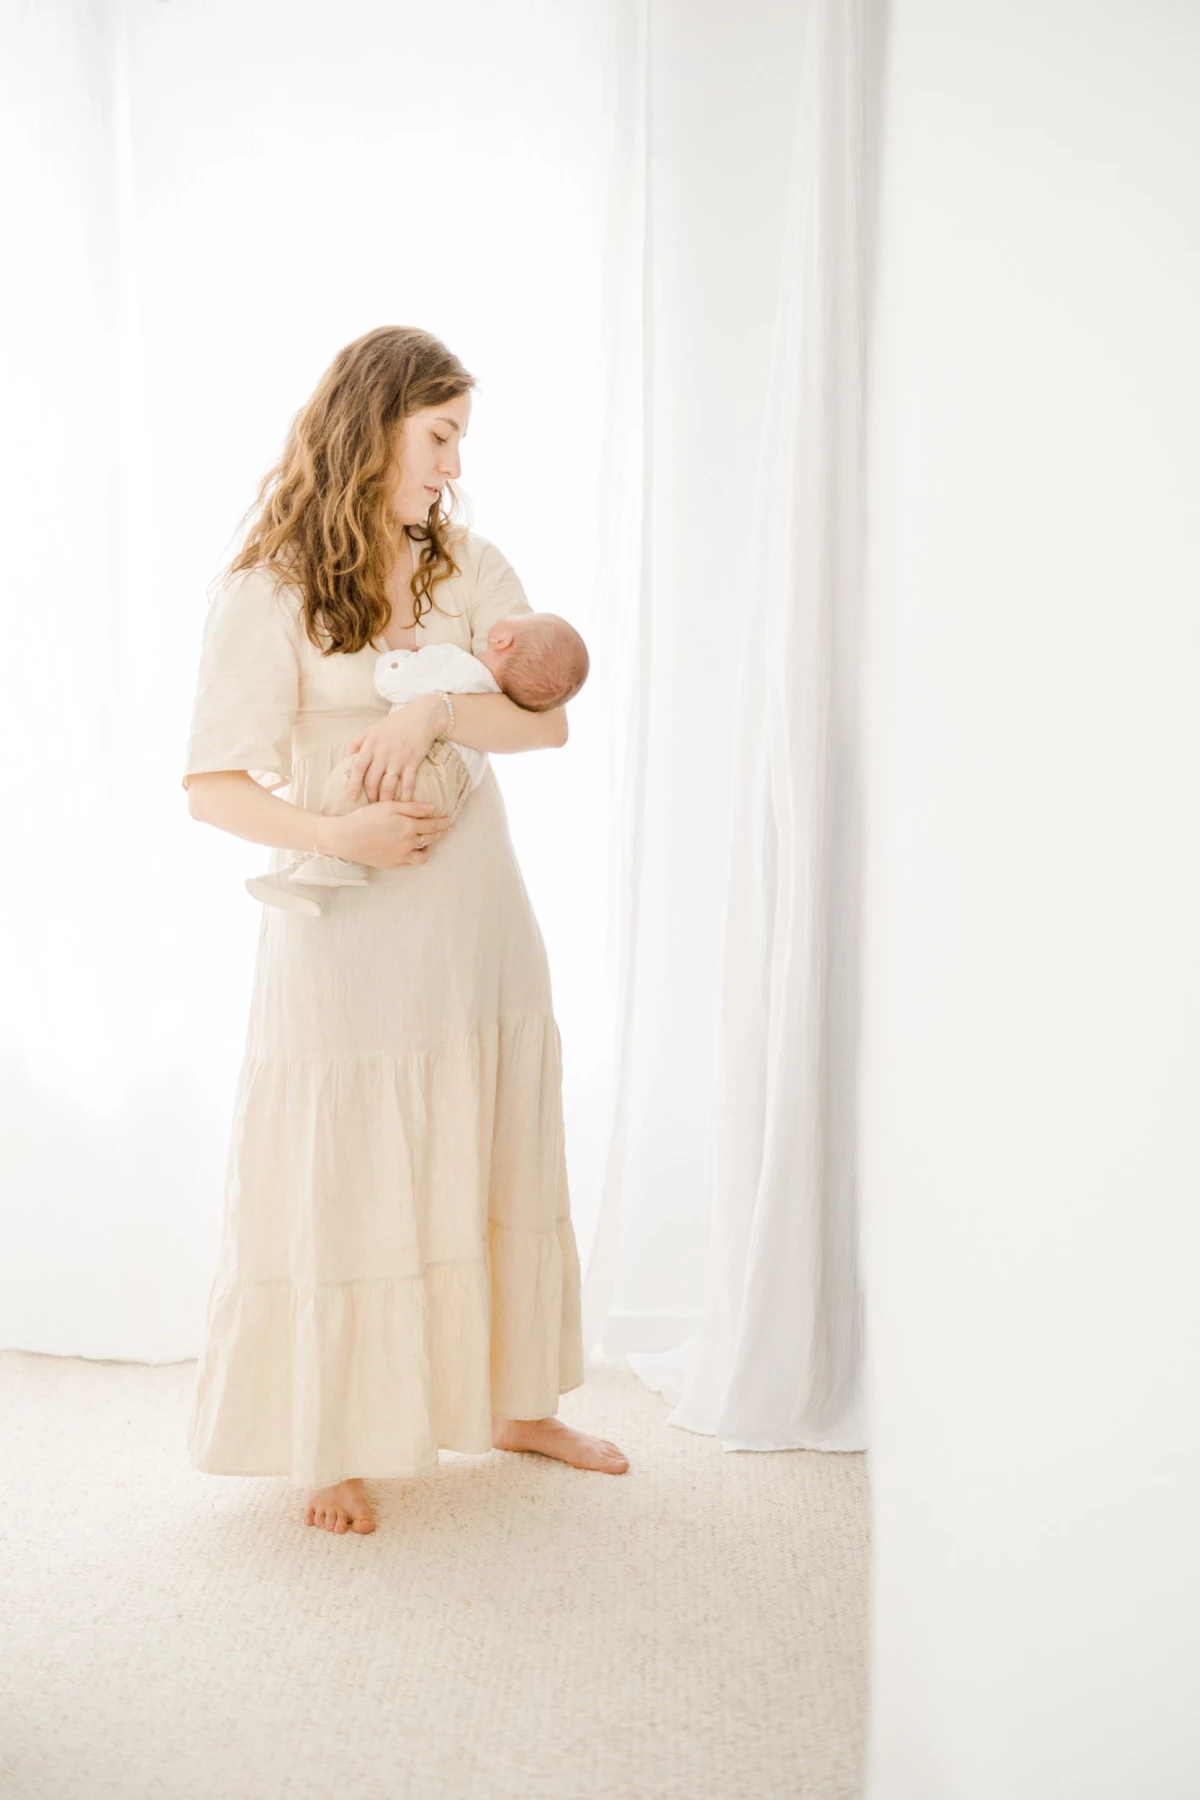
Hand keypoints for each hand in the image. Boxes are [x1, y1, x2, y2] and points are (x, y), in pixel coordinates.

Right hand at [319, 799, 452, 869]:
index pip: (433, 824)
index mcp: (408, 826)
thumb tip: (432, 808)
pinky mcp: (393, 863)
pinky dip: (417, 855)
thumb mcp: (389, 806)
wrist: (346, 838)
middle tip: (444, 828)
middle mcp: (408, 842)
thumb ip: (412, 807)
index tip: (448, 819)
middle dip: (441, 832)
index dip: (443, 821)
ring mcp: (402, 855)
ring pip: (425, 854)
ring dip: (430, 847)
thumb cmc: (365, 818)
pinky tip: (415, 849)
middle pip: (432, 838)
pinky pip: (412, 862)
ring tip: (430, 841)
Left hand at [344, 697, 443, 803]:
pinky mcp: (413, 762)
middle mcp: (382, 752)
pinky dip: (406, 796)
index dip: (353, 784)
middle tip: (370, 805)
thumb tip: (347, 758)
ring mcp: (398, 758)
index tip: (352, 797)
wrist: (422, 716)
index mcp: (370, 743)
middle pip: (372, 780)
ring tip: (385, 807)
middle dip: (370, 796)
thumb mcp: (373, 728)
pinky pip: (408, 784)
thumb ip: (359, 742)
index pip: (357, 767)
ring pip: (388, 786)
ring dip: (385, 799)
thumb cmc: (396, 723)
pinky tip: (404, 804)